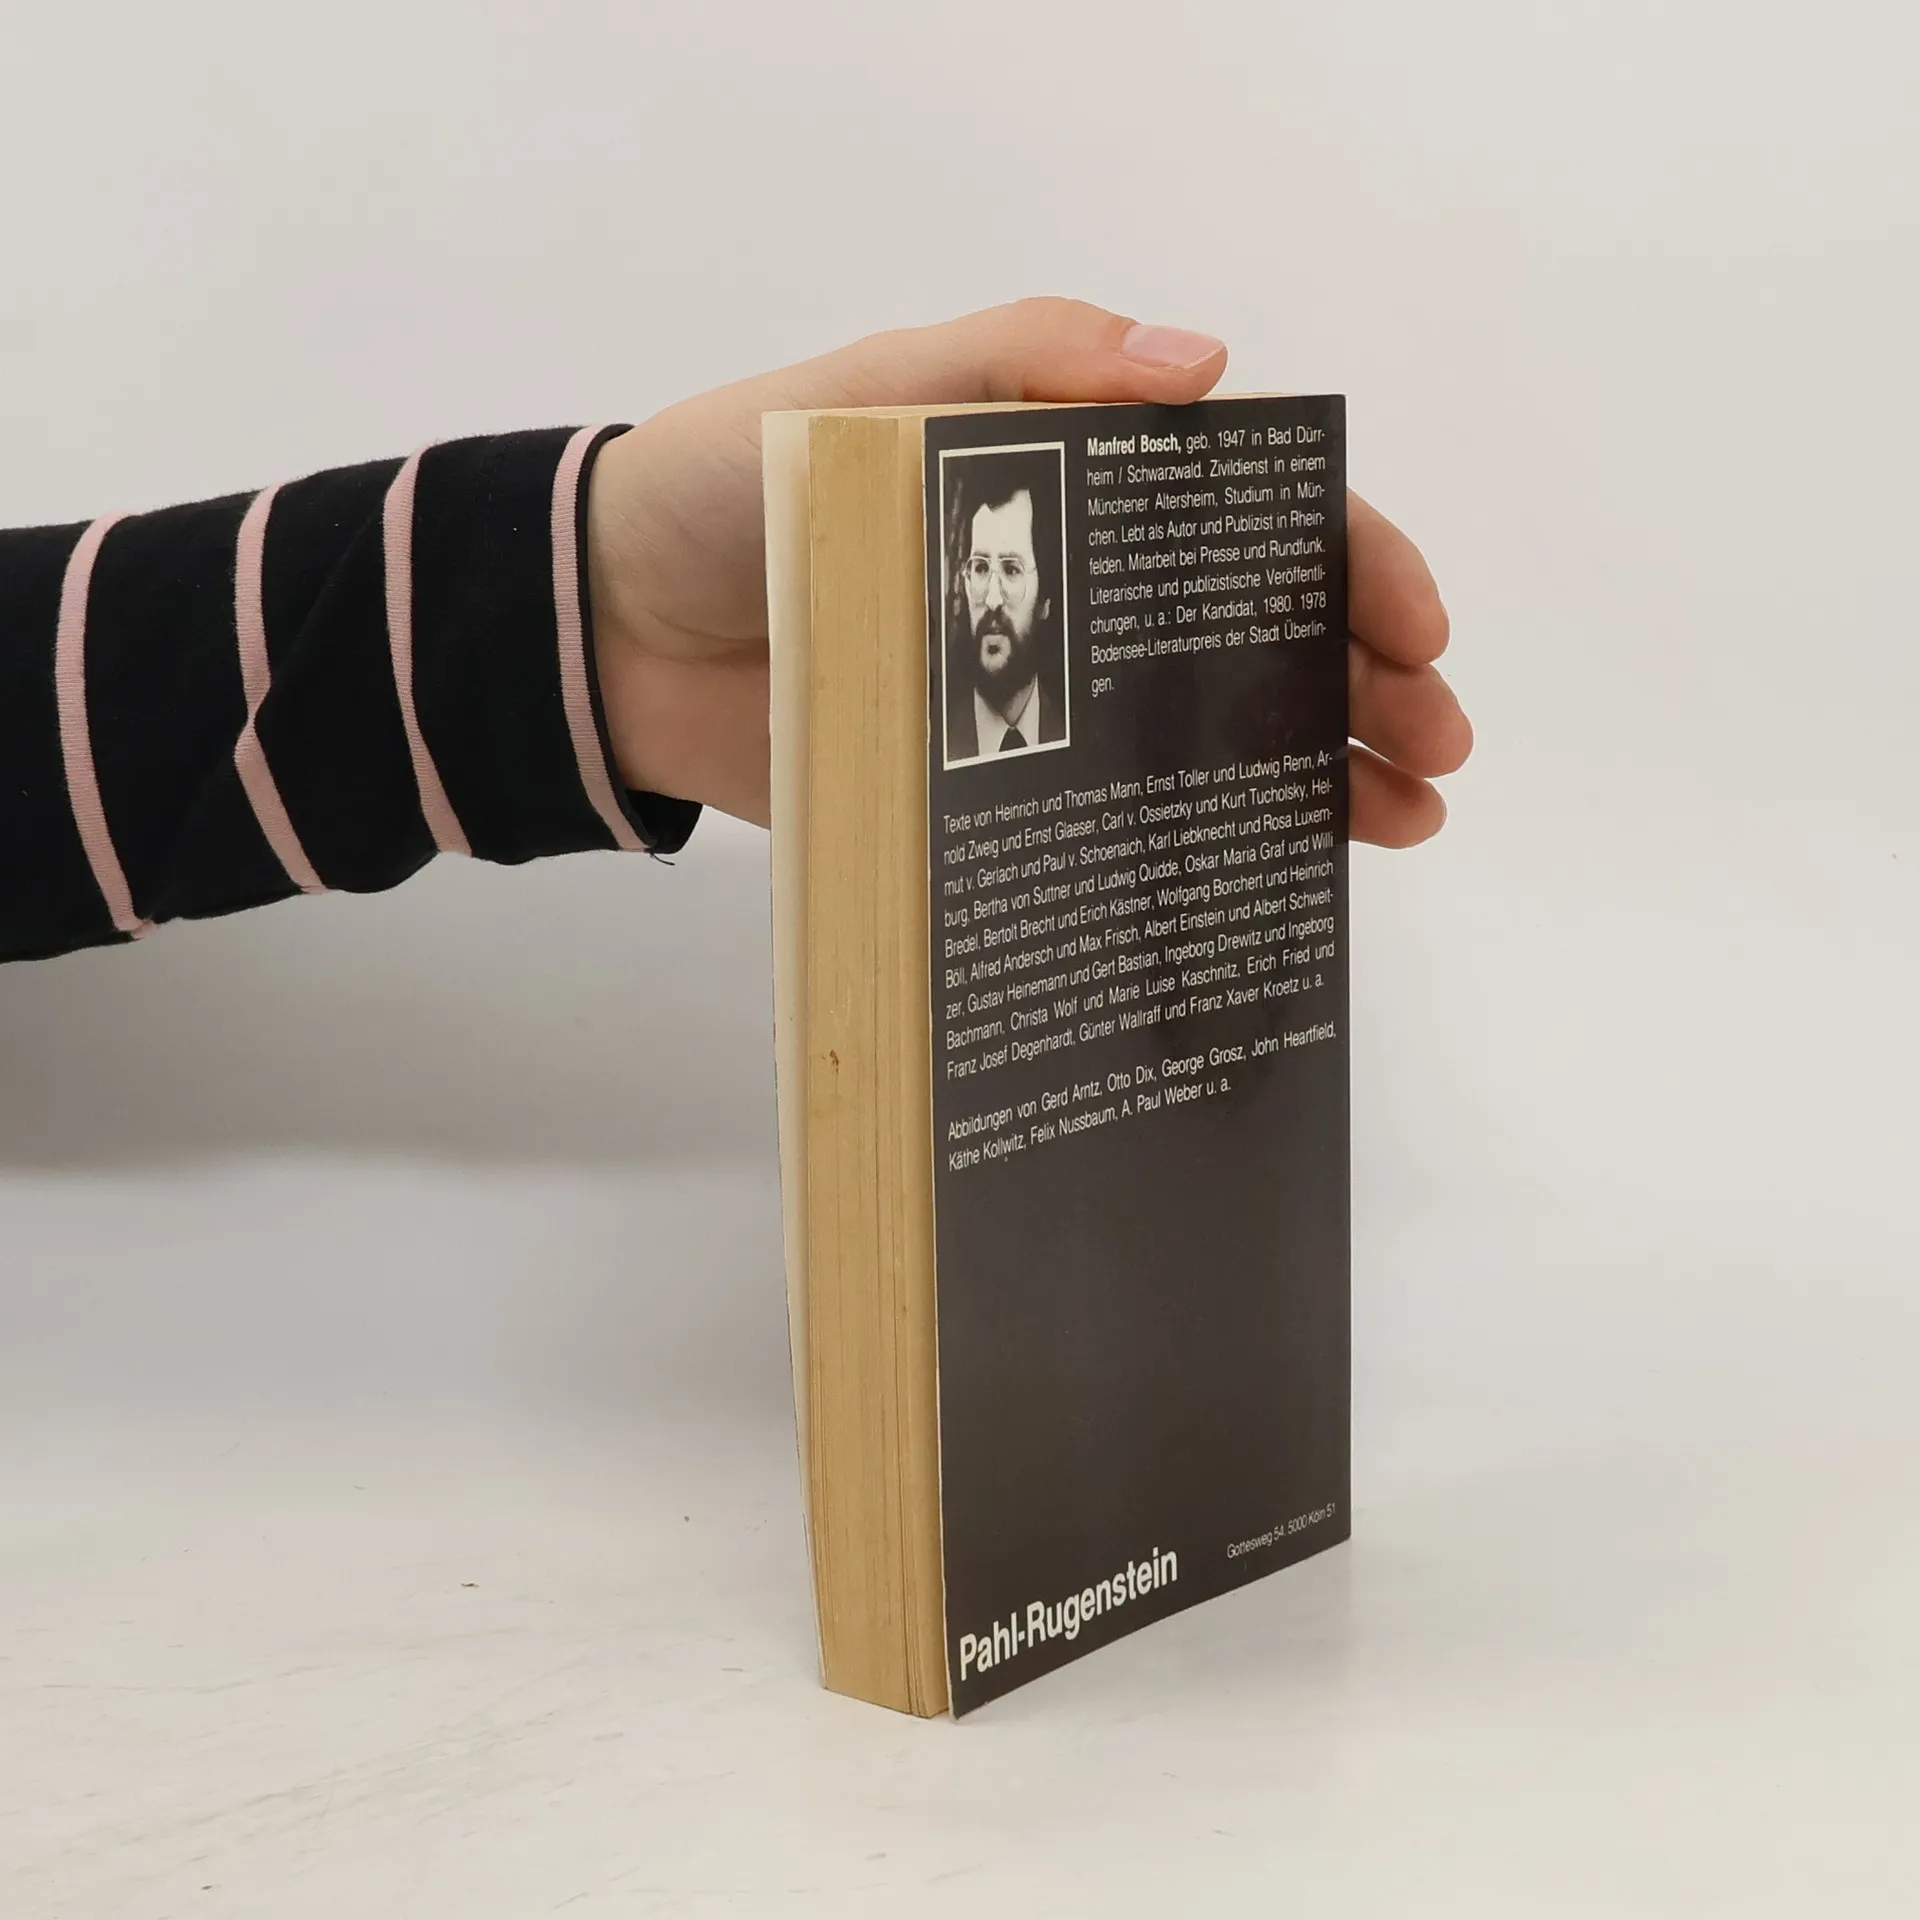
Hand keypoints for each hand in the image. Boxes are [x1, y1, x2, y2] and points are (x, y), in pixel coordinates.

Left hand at [587, 297, 1469, 844]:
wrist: (613, 635)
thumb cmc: (733, 490)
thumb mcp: (872, 391)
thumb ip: (1021, 363)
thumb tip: (1205, 365)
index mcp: (1070, 484)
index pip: (1245, 514)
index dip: (1348, 560)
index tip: (1414, 624)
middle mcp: (1078, 595)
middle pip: (1259, 632)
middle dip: (1367, 681)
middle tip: (1437, 746)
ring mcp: (1044, 703)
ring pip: (1214, 732)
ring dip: (1325, 767)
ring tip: (1406, 818)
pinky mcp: (993, 793)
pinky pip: (1117, 821)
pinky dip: (1205, 842)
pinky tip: (1282, 870)